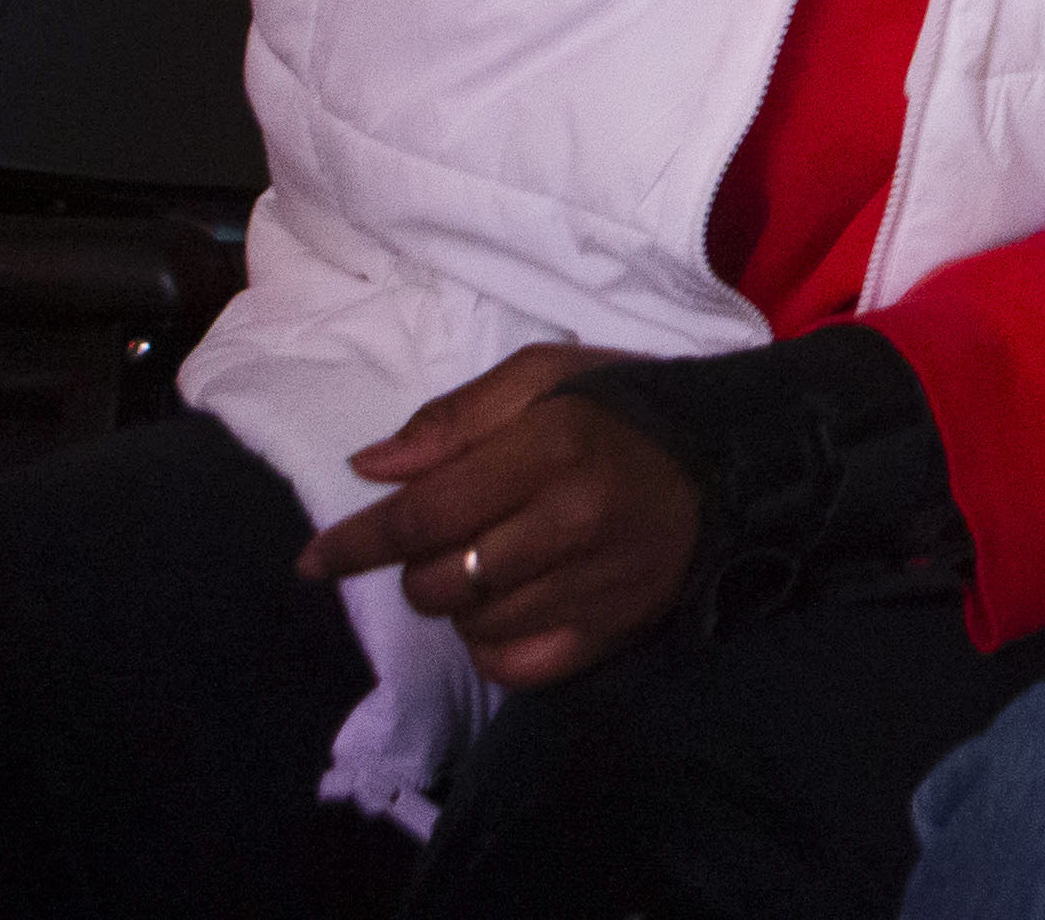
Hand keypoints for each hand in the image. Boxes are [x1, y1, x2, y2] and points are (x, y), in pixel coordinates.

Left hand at [296, 341, 695, 691]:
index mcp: (551, 448)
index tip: (311, 561)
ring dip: (459, 602)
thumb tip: (370, 471)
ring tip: (491, 565)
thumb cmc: (626, 412)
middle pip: (438, 581)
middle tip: (448, 537)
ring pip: (471, 626)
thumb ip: (454, 417)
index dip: (356, 542)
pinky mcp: (611, 632)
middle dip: (418, 566)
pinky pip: (514, 667)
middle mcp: (570, 524)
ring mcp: (593, 587)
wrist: (733, 465)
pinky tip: (512, 607)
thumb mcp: (547, 377)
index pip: (424, 514)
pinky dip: (493, 646)